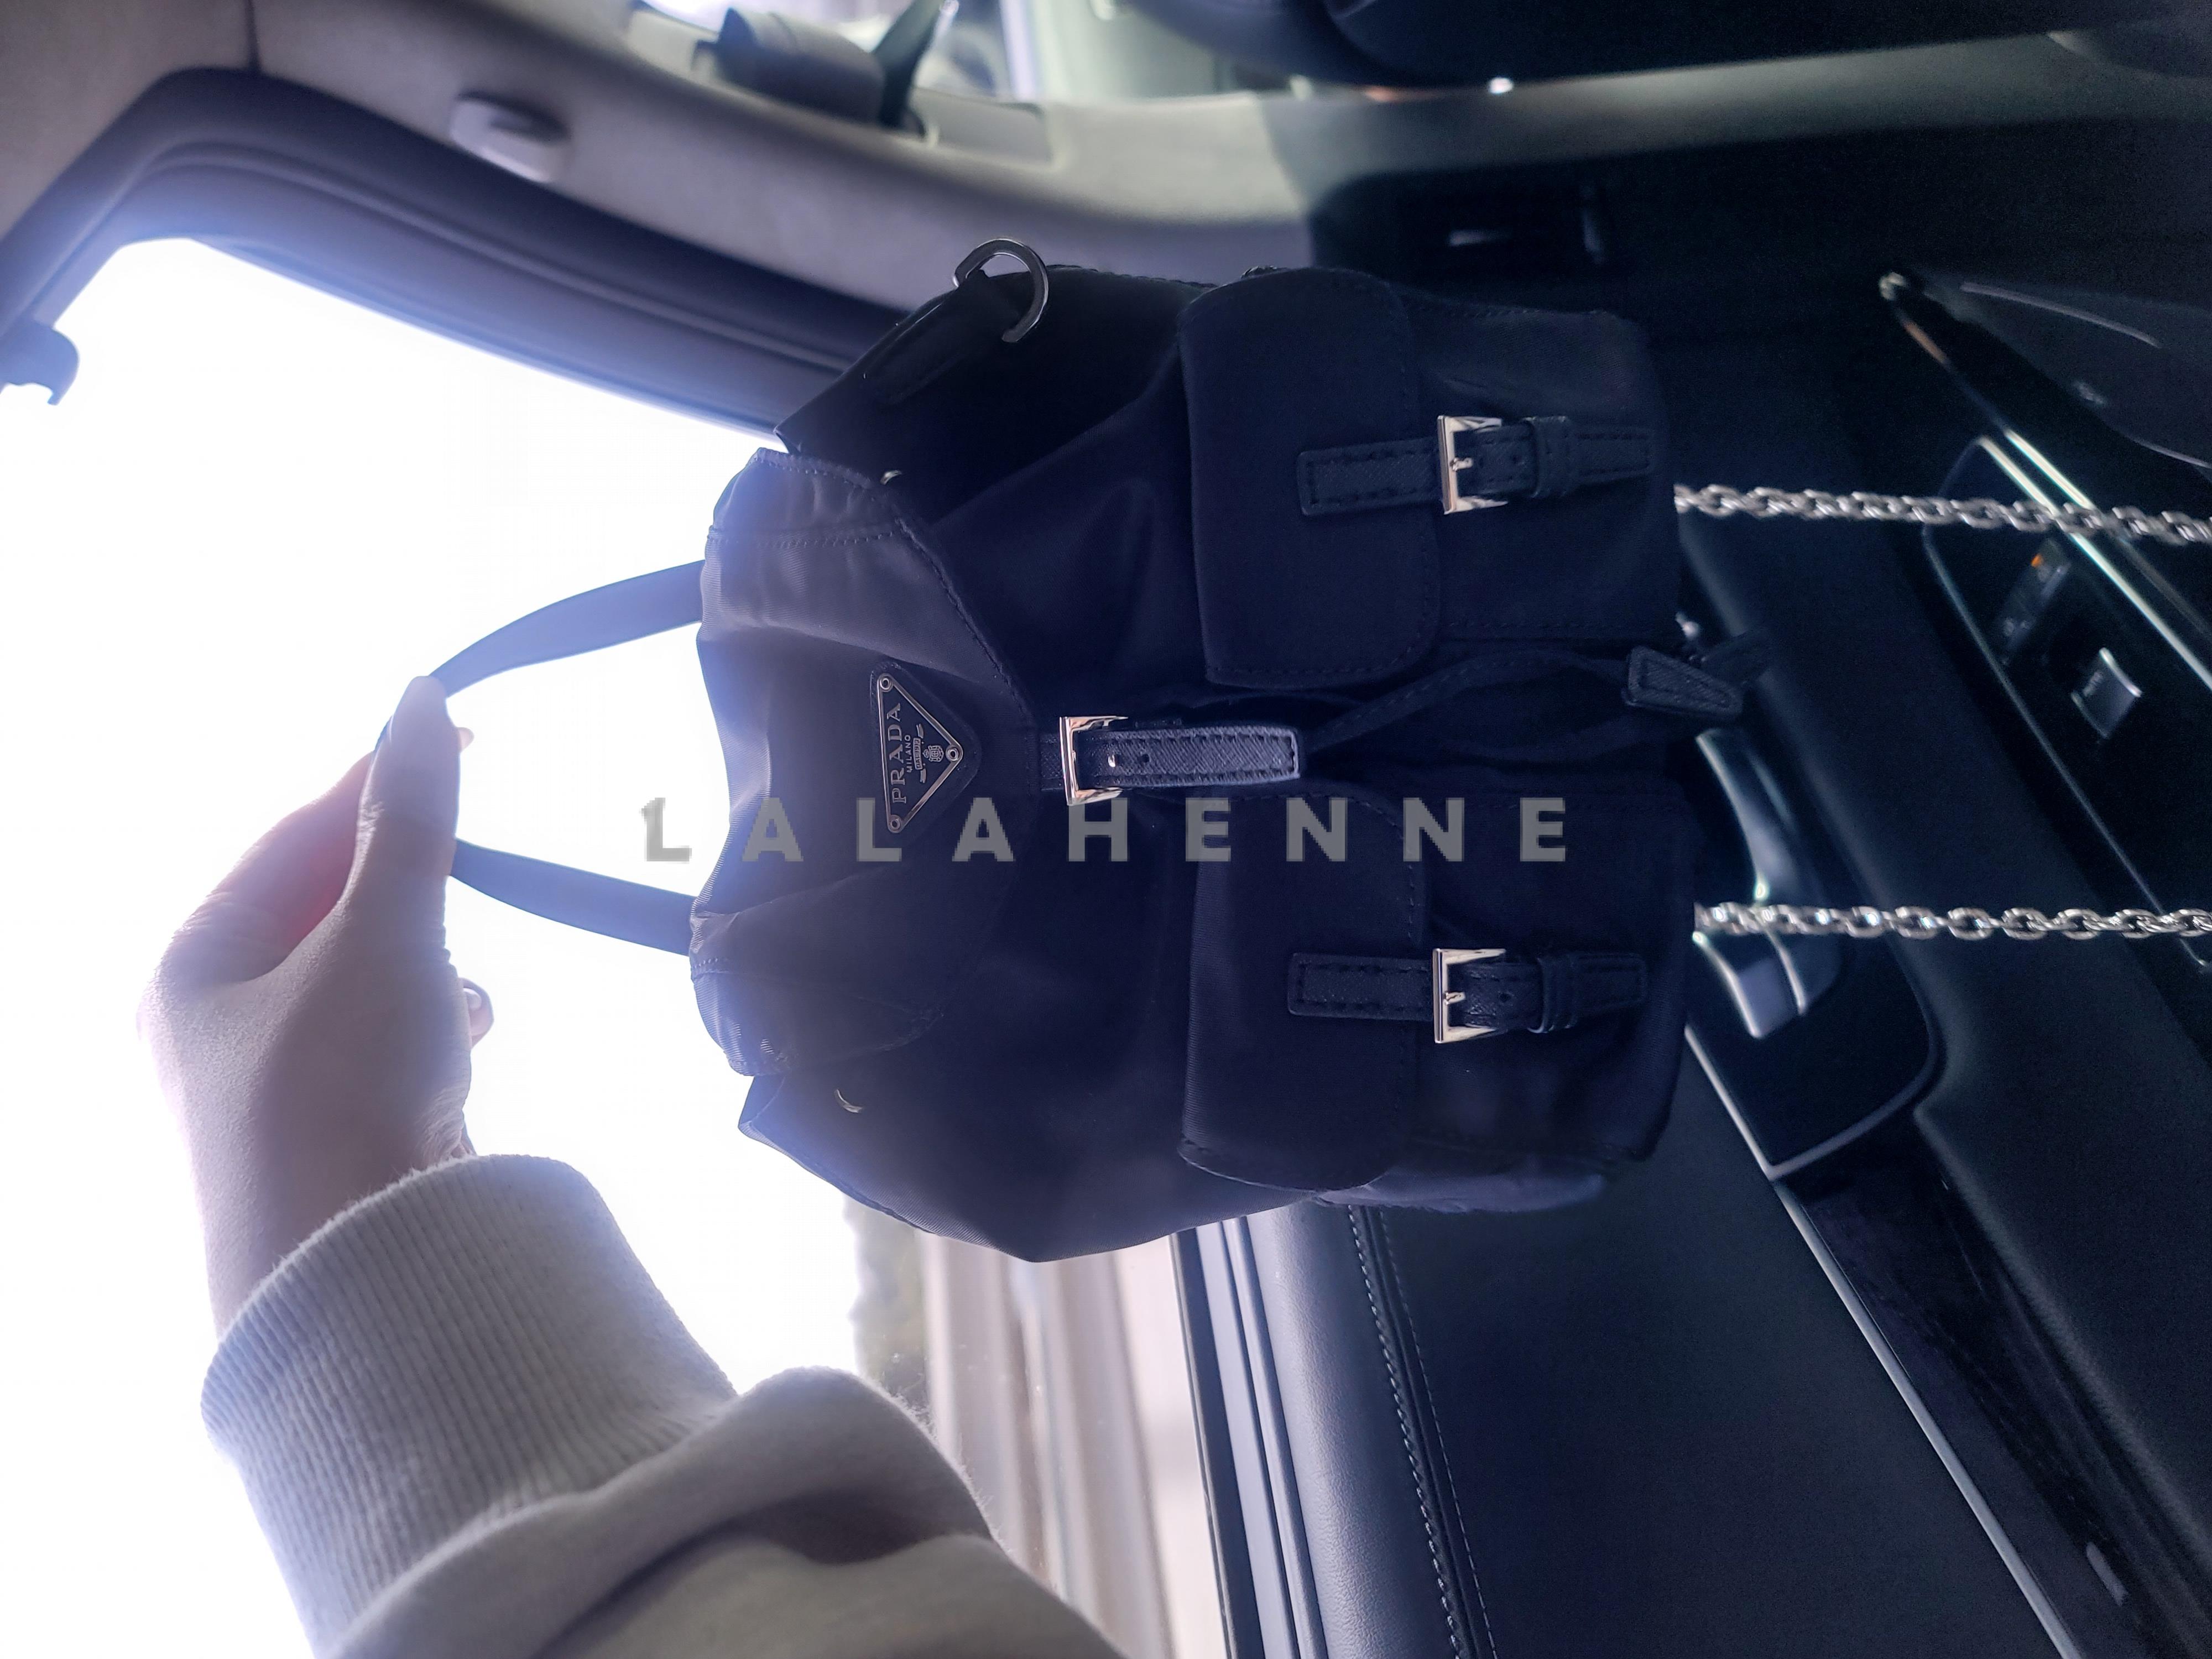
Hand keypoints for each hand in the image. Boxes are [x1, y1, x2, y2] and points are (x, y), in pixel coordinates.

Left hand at [144, 677, 491, 1327]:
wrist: (354, 1274)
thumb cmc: (340, 1088)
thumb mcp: (386, 932)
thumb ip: (410, 818)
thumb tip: (418, 698)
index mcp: (186, 970)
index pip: (287, 841)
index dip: (373, 784)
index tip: (458, 736)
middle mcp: (207, 1031)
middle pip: (322, 914)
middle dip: (407, 899)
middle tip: (462, 884)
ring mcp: (265, 1095)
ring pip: (360, 986)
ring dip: (424, 973)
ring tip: (461, 997)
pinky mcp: (325, 1144)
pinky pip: (381, 1052)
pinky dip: (427, 1036)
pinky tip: (460, 1051)